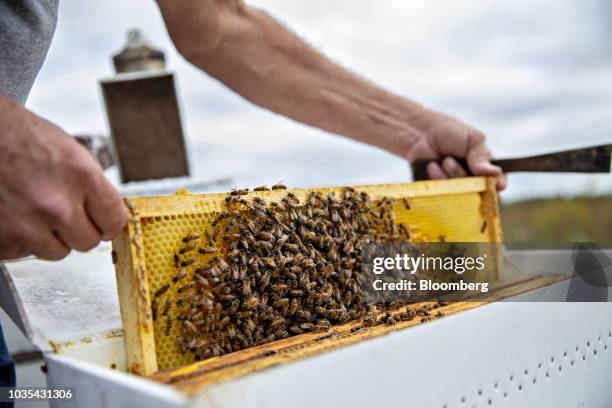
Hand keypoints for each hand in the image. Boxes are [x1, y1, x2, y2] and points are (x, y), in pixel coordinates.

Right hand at [0, 95, 127, 260]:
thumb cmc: (18, 136)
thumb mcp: (70, 152)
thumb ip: (91, 186)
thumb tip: (105, 213)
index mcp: (81, 176)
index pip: (115, 221)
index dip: (108, 222)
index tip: (103, 222)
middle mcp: (57, 205)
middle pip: (88, 242)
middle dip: (79, 229)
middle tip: (63, 212)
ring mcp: (28, 226)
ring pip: (58, 252)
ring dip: (49, 237)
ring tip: (34, 210)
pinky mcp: (4, 239)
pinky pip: (25, 252)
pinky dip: (21, 239)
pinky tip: (15, 214)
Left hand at [405, 109, 506, 189]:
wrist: (419, 133)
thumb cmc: (448, 132)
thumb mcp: (472, 139)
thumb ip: (482, 156)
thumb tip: (495, 173)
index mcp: (484, 167)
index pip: (497, 182)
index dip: (498, 185)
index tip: (496, 184)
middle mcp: (471, 180)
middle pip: (479, 193)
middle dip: (469, 178)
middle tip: (454, 161)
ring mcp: (454, 187)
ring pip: (460, 194)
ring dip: (453, 175)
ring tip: (444, 160)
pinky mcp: (437, 192)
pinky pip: (442, 195)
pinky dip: (437, 179)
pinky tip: (432, 166)